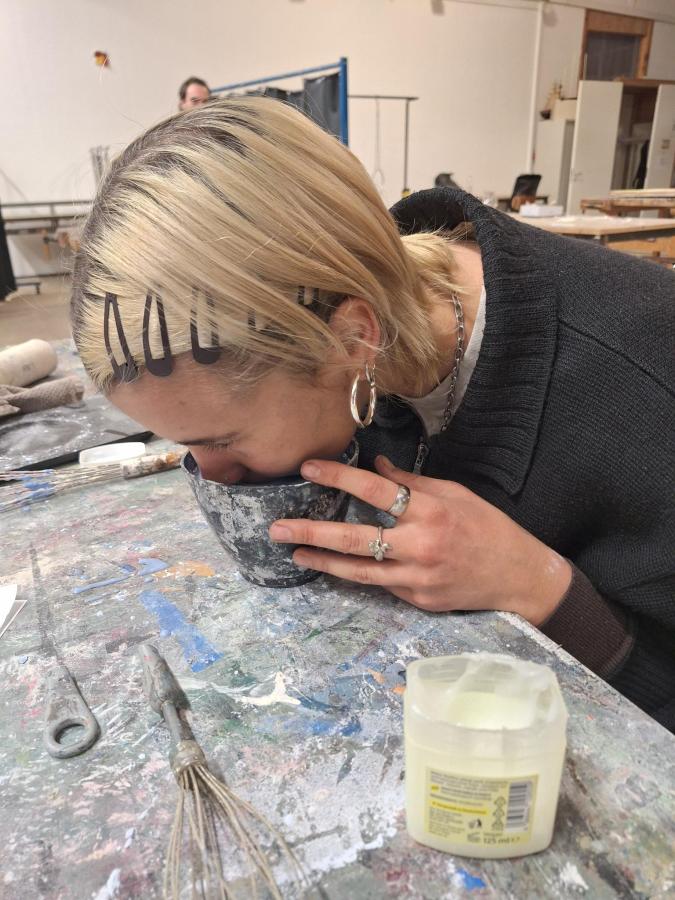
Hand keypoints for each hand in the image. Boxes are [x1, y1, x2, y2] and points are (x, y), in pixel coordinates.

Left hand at [269, 455, 571, 624]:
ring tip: (294, 554)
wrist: (518, 577)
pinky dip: (355, 574)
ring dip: (322, 562)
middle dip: (311, 532)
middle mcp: (420, 546)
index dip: (339, 477)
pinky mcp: (417, 600)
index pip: (376, 491)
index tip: (308, 468)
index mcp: (431, 511)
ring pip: (358, 571)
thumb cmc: (488, 527)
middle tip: (277, 528)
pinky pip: (379, 584)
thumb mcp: (455, 494)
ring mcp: (417, 578)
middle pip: (355, 539)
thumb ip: (413, 483)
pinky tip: (333, 567)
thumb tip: (377, 467)